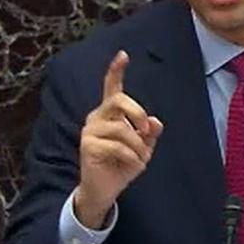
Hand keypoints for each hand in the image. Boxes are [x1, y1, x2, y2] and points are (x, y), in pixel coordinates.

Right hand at [75, 50, 163, 227]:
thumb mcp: (142, 148)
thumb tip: (156, 122)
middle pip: (119, 101)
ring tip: (141, 158)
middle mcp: (97, 117)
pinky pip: (118, 146)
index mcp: (110, 113)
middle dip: (138, 114)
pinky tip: (132, 164)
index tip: (123, 55)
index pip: (111, 87)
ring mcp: (90, 130)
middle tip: (146, 131)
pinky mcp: (87, 145)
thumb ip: (149, 133)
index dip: (116, 70)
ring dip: (138, 146)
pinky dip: (132, 157)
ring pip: (122, 129)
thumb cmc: (122, 164)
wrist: (105, 189)